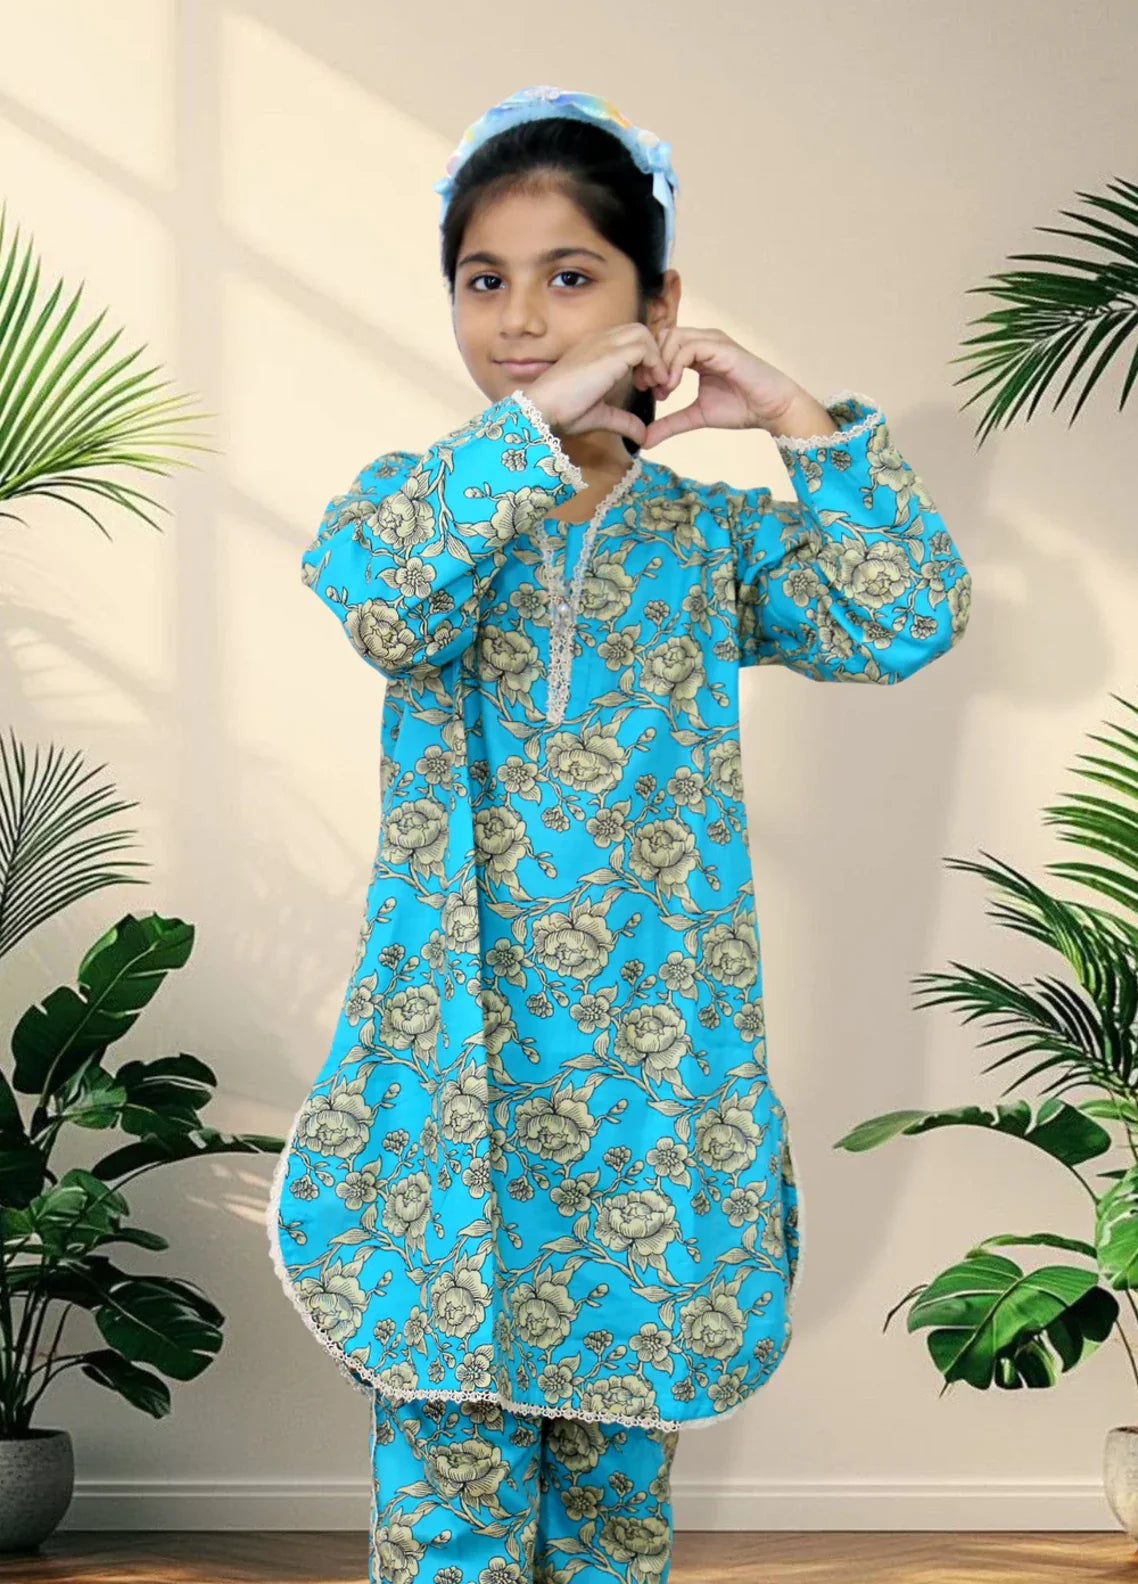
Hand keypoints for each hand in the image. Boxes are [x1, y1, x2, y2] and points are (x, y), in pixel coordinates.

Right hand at [524, 324, 669, 446]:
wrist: (542, 409)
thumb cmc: (562, 412)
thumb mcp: (600, 416)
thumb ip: (623, 420)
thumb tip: (643, 435)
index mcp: (595, 349)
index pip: (630, 340)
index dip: (644, 360)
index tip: (644, 387)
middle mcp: (600, 340)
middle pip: (640, 332)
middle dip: (654, 356)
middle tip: (652, 386)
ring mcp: (604, 344)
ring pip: (645, 335)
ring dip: (656, 360)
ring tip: (652, 386)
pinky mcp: (610, 354)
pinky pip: (645, 348)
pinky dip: (655, 365)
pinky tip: (649, 387)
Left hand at [640, 328, 802, 447]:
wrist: (772, 409)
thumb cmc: (740, 408)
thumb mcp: (695, 416)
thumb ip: (670, 424)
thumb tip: (645, 440)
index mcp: (696, 352)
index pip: (662, 345)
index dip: (649, 365)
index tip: (646, 390)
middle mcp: (703, 341)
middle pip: (663, 335)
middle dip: (651, 361)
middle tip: (649, 389)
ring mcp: (713, 341)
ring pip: (673, 337)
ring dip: (661, 364)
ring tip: (663, 390)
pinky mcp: (721, 347)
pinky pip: (688, 347)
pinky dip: (675, 365)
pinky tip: (673, 387)